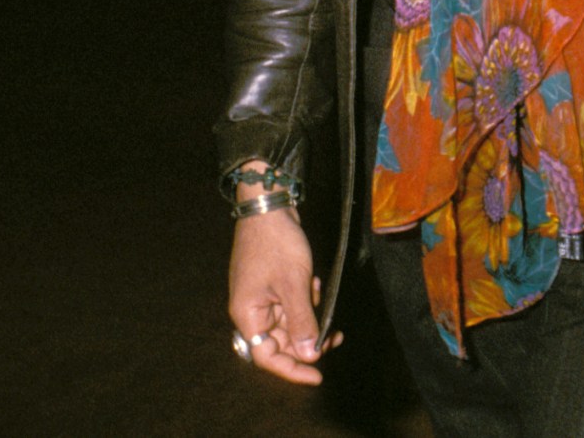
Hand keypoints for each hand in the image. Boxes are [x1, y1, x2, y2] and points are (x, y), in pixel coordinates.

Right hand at [228, 205, 340, 383]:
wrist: (269, 206)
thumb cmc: (277, 243)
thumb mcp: (294, 284)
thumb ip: (301, 322)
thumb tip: (309, 355)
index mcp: (247, 315)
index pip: (267, 357)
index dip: (292, 370)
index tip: (318, 376)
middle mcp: (250, 311)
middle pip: (279, 342)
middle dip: (308, 342)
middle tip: (335, 338)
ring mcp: (261, 297)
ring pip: (288, 324)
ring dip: (310, 320)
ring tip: (329, 311)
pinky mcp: (271, 285)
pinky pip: (290, 305)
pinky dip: (306, 301)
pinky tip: (316, 285)